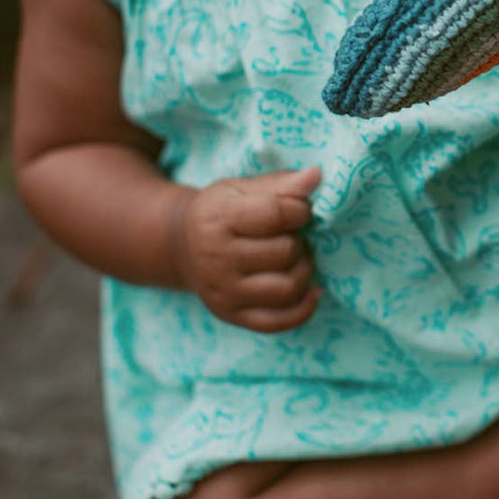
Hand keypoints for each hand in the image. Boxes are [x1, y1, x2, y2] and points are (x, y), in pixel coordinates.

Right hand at [171, 166, 321, 332]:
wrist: (182, 246)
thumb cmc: (221, 211)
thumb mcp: (243, 188)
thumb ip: (281, 183)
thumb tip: (316, 176)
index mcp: (216, 219)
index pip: (275, 214)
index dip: (300, 209)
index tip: (299, 209)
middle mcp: (214, 260)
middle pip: (284, 252)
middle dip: (299, 240)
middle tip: (292, 234)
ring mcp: (222, 293)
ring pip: (286, 289)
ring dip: (303, 270)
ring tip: (295, 258)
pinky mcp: (231, 316)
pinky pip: (278, 322)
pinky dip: (304, 307)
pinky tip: (310, 288)